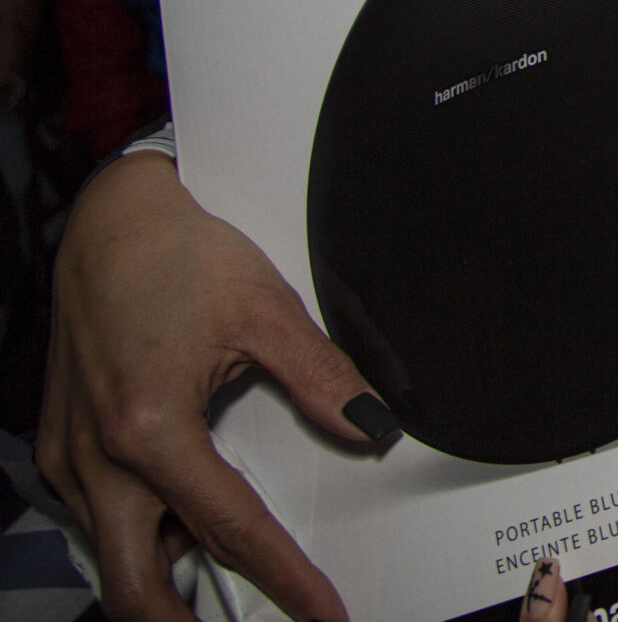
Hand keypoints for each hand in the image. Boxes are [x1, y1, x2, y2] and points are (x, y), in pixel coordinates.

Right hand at [38, 151, 392, 621]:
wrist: (109, 222)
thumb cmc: (179, 258)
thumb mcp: (266, 311)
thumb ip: (323, 377)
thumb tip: (373, 425)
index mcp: (150, 429)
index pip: (230, 530)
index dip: (285, 580)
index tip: (322, 612)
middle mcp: (98, 458)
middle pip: (137, 587)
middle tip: (259, 621)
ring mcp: (69, 458)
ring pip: (112, 557)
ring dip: (163, 581)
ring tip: (226, 585)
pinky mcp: (60, 447)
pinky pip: (96, 519)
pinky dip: (139, 539)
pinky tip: (181, 528)